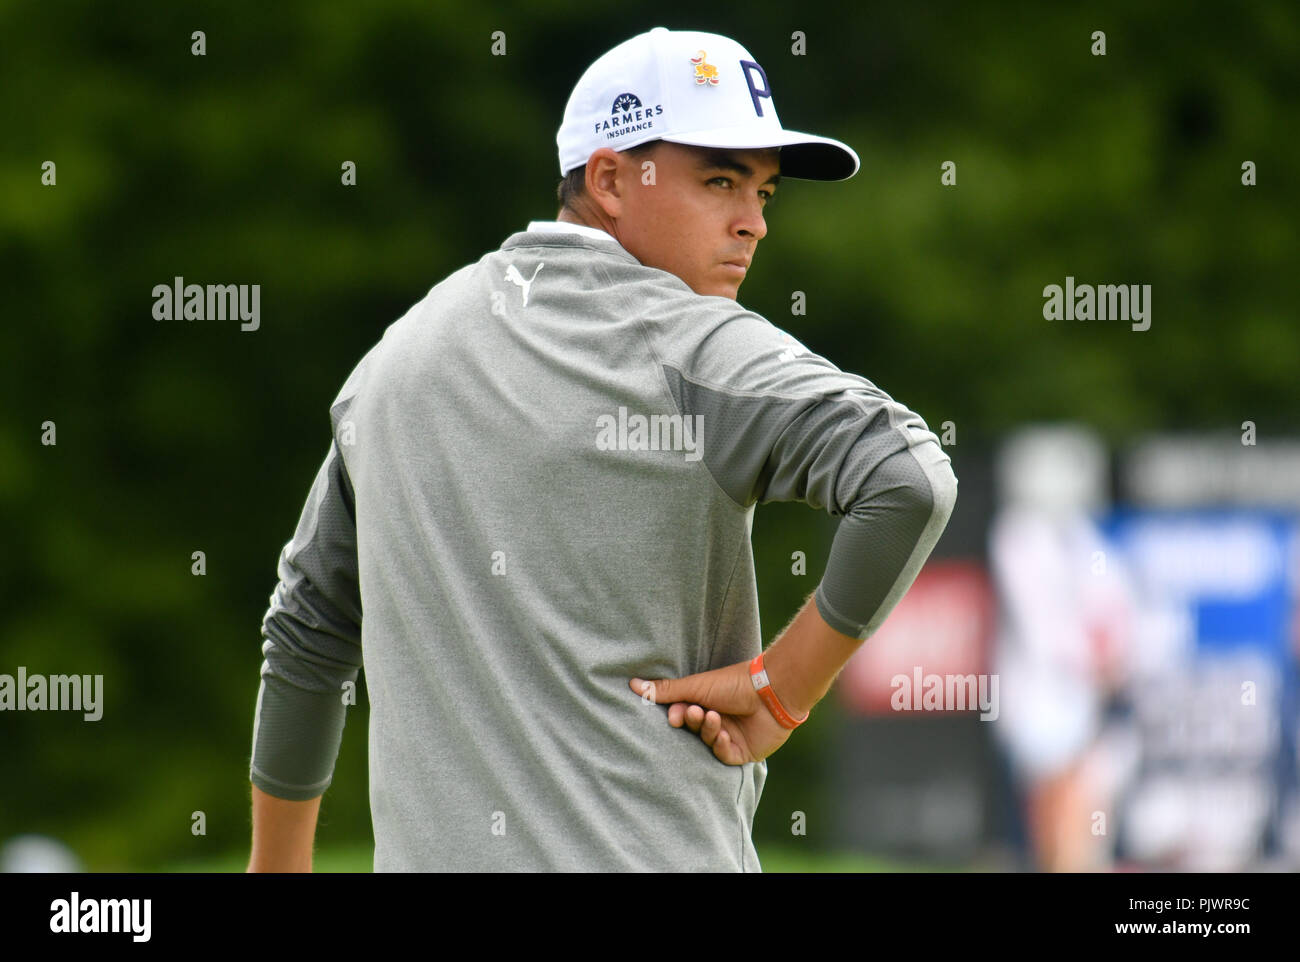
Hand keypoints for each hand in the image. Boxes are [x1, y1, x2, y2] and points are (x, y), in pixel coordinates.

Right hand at [629, 659, 795, 764]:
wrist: (771, 692)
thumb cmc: (734, 683)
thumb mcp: (696, 686)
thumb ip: (666, 690)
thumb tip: (632, 684)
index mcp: (705, 702)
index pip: (681, 715)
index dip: (676, 716)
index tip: (674, 716)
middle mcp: (715, 719)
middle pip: (692, 730)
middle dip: (692, 722)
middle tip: (695, 713)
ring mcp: (728, 736)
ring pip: (706, 742)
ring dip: (708, 730)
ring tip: (713, 717)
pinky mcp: (742, 752)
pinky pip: (723, 755)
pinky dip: (720, 745)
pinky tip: (724, 734)